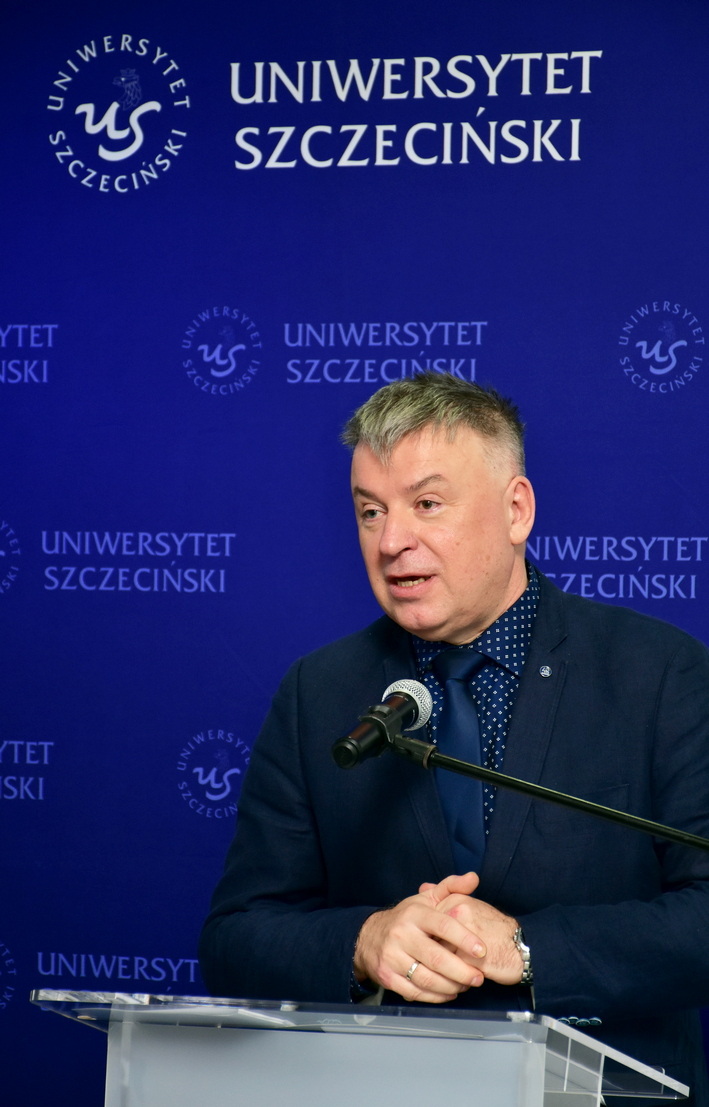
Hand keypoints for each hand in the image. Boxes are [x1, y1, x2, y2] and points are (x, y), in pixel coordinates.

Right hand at [353, 872, 486, 1002]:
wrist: (368, 936)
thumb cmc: (406, 918)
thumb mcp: (425, 899)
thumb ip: (451, 887)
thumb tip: (474, 877)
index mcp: (414, 914)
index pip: (443, 926)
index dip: (465, 939)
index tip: (482, 950)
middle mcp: (401, 935)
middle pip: (437, 958)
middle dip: (462, 971)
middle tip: (479, 977)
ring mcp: (392, 957)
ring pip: (427, 979)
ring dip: (451, 986)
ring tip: (466, 985)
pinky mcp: (387, 977)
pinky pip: (415, 992)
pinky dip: (436, 996)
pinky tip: (449, 992)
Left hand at [419, 874, 523, 985]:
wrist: (522, 946)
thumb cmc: (494, 929)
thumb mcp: (469, 905)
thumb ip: (445, 897)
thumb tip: (422, 887)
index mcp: (454, 899)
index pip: (426, 922)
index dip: (430, 938)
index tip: (437, 944)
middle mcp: (457, 913)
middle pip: (430, 938)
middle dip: (435, 953)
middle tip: (445, 959)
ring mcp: (463, 935)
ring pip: (438, 956)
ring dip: (445, 967)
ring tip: (459, 968)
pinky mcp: (470, 957)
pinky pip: (451, 972)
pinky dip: (455, 978)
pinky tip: (466, 976)